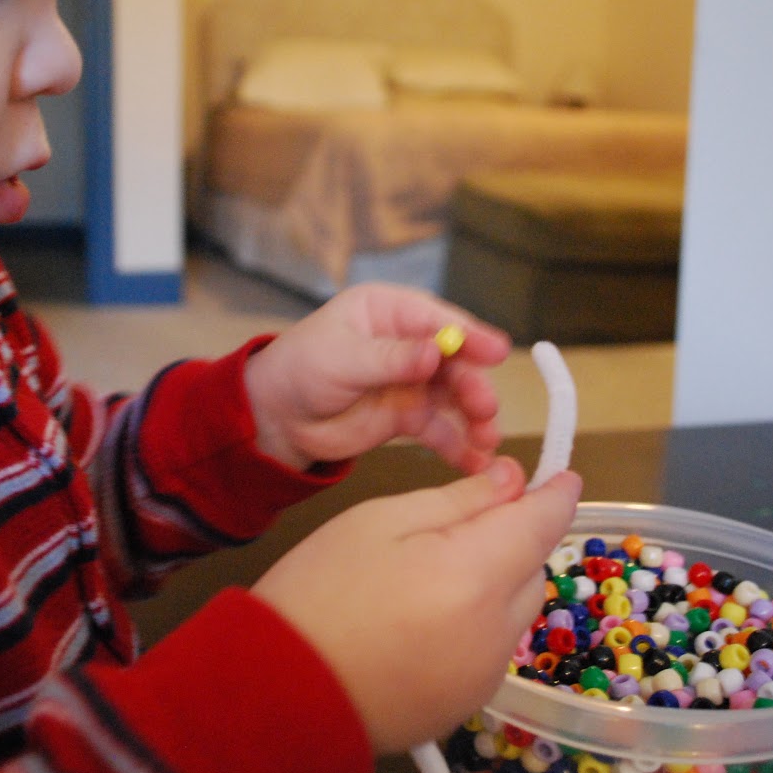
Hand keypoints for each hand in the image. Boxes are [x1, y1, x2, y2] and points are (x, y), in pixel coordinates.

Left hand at [244, 284, 511, 473]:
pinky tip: (474, 462)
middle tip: (485, 409)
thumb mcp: (341, 358)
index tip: (496, 351)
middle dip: (473, 385)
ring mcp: (412, 381)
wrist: (277, 418)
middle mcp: (408, 343)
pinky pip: (440, 429)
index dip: (470, 335)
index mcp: (389, 311)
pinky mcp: (409, 415)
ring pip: (454, 397)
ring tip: (487, 440)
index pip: (438, 319)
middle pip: (455, 361)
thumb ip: (390, 358)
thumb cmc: (300, 369)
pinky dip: (458, 445)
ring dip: (473, 417)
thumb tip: (436, 352)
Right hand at [252, 457, 581, 753]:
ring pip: (513, 611)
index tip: (560, 477)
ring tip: (431, 578)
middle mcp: (497, 631)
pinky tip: (423, 623)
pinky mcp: (465, 704)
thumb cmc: (321, 591)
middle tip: (459, 525)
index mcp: (477, 576)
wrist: (278, 696)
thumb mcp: (381, 520)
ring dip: (495, 586)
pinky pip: (490, 649)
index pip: (543, 525)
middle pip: (531, 569)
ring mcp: (484, 675)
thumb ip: (459, 499)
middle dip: (512, 541)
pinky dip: (475, 626)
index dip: (555, 495)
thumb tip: (514, 480)